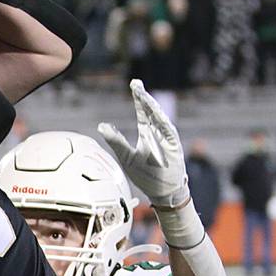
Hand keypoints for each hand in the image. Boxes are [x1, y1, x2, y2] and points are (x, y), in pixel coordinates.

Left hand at [98, 79, 188, 208]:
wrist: (163, 192)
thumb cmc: (146, 176)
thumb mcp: (126, 157)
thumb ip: (116, 141)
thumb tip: (102, 126)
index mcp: (147, 134)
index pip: (143, 112)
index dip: (138, 99)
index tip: (134, 84)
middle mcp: (157, 133)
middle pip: (151, 111)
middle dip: (143, 97)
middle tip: (135, 83)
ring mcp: (166, 139)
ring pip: (159, 118)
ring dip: (151, 106)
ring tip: (142, 95)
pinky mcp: (174, 146)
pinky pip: (168, 131)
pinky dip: (162, 121)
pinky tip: (155, 112)